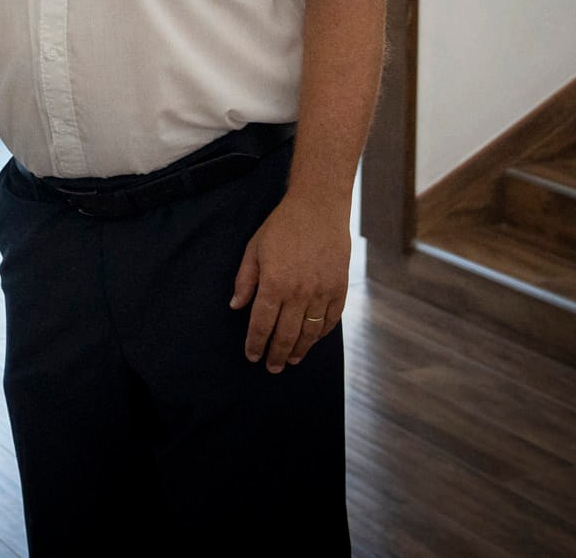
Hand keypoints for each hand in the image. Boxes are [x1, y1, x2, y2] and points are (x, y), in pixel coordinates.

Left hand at [229, 192, 351, 372]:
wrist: (319, 207)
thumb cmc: (282, 226)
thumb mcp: (254, 249)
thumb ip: (245, 280)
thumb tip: (236, 306)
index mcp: (274, 283)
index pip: (262, 324)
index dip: (256, 344)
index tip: (252, 356)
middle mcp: (299, 292)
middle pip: (286, 335)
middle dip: (276, 355)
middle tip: (271, 368)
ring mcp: (322, 292)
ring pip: (310, 333)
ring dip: (299, 350)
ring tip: (290, 360)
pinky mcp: (339, 288)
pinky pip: (330, 319)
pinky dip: (321, 334)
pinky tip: (312, 340)